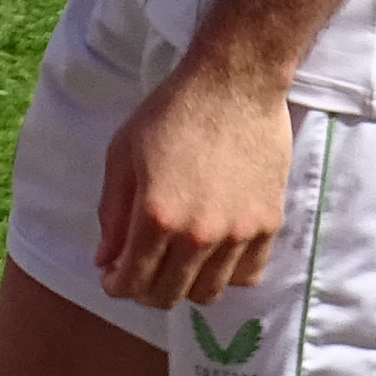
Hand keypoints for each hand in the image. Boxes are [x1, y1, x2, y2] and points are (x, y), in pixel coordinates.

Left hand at [97, 60, 292, 308]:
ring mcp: (238, 232)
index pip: (133, 281)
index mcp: (157, 215)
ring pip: (208, 292)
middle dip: (146, 290)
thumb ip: (111, 212)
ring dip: (186, 285)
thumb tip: (106, 261)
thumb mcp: (123, 153)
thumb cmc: (172, 110)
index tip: (113, 277)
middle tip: (143, 269)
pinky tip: (214, 254)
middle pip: (169, 294)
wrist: (236, 81)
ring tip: (179, 262)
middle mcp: (198, 234)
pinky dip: (226, 275)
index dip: (116, 286)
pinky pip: (247, 275)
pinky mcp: (269, 223)